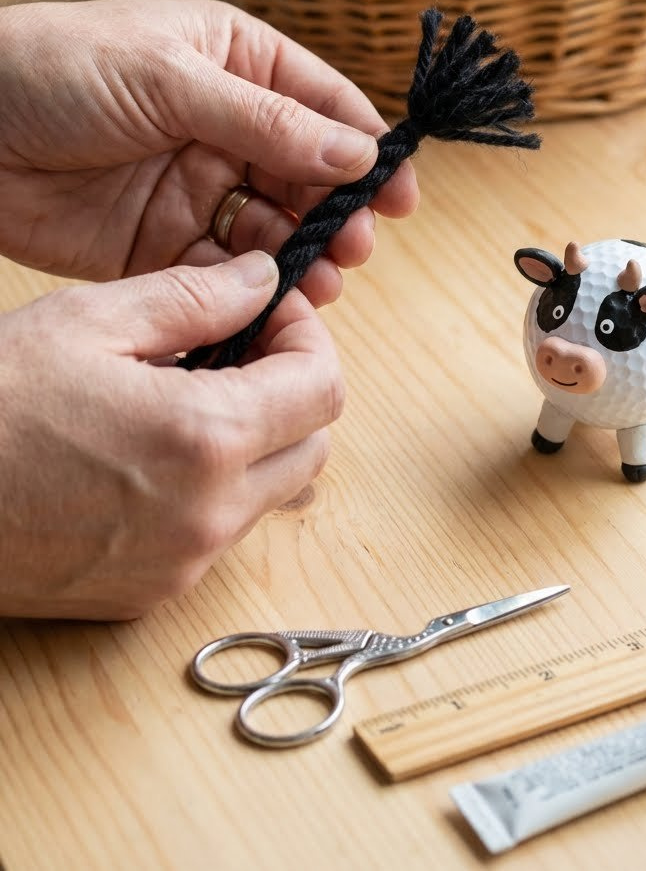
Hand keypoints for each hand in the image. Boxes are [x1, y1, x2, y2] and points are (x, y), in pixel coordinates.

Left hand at [0, 0, 418, 300]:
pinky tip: (270, 302)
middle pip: (307, 176)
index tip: (400, 195)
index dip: (367, 149)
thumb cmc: (55, 68)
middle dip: (337, 213)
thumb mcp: (170, 78)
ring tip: (320, 284)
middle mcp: (226, 124)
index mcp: (236, 62)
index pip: (324, 105)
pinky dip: (250, 289)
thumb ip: (266, 121)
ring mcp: (195, 186)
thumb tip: (358, 154)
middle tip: (354, 248)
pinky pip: (222, 271)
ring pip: (272, 230)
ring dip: (301, 256)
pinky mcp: (159, 243)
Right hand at [0, 252, 340, 619]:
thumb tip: (262, 279)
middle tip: (238, 349)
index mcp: (204, 438)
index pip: (325, 388)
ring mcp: (178, 565)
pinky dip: (212, 489)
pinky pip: (217, 535)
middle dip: (294, 389)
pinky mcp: (145, 596)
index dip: (308, 337)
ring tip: (186, 395)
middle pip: (313, 447)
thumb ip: (194, 298)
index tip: (273, 314)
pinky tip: (151, 452)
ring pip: (271, 495)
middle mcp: (207, 516)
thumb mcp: (89, 321)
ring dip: (257, 440)